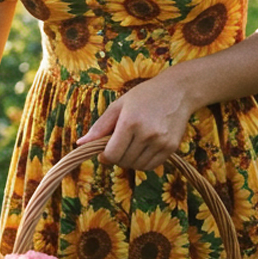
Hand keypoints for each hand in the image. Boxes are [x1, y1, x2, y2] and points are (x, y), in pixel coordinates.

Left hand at [75, 74, 194, 170]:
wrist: (177, 91)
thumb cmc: (144, 96)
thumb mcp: (118, 106)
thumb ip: (99, 127)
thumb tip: (80, 144)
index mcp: (130, 122)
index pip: (112, 154)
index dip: (104, 156)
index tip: (103, 152)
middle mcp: (146, 134)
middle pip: (124, 161)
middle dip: (116, 157)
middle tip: (118, 145)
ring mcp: (161, 142)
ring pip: (137, 166)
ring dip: (130, 161)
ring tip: (131, 145)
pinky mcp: (172, 148)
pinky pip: (152, 166)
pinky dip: (143, 162)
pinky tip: (142, 149)